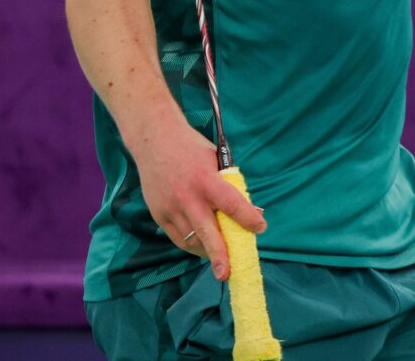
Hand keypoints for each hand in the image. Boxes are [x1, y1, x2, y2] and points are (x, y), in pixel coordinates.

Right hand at [130, 124, 266, 280]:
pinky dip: (191, 244)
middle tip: (228, 273)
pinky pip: (177, 237)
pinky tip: (202, 247)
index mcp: (206, 179)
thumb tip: (250, 211)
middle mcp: (187, 196)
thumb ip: (229, 185)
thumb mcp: (215, 160)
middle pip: (206, 232)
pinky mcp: (158, 214)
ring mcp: (170, 207)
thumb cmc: (191, 148)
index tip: (260, 228)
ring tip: (220, 260)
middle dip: (219, 255)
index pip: (231, 203)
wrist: (154, 140)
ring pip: (191, 239)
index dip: (248, 218)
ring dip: (207, 251)